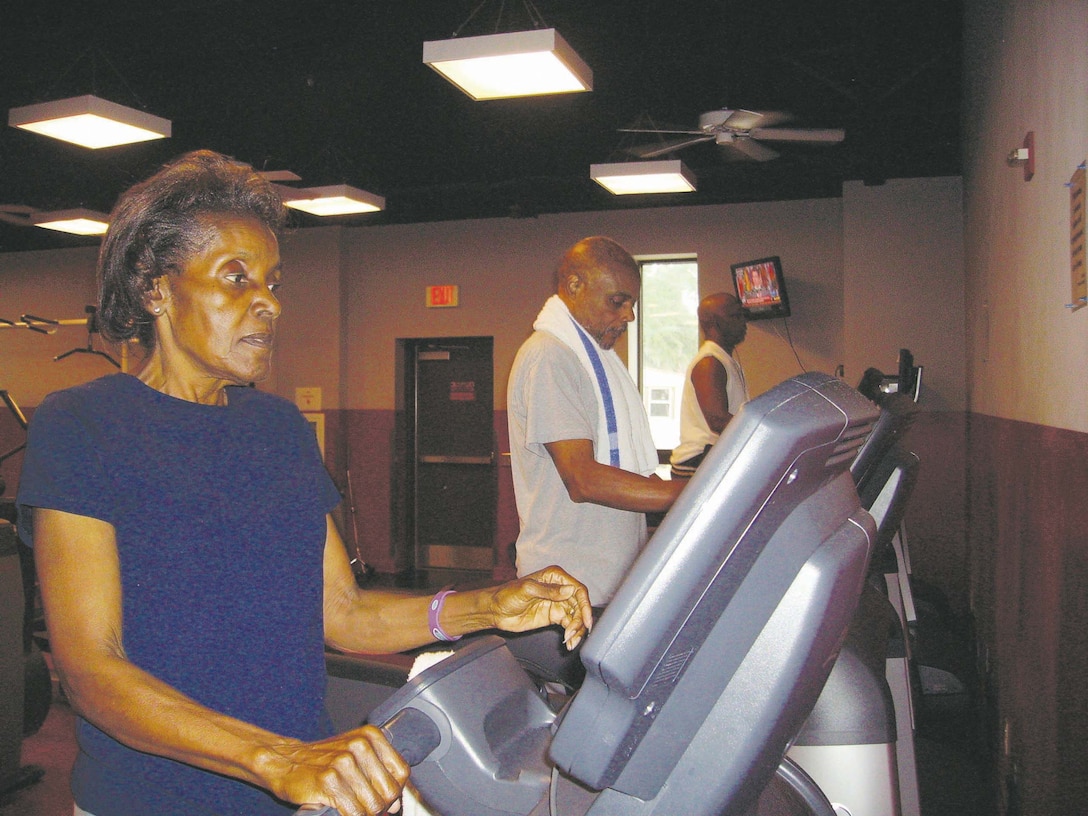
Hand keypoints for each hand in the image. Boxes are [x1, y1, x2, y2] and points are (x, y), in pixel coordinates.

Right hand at [264, 726, 409, 815]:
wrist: (286, 762)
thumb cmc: (322, 761)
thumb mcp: (355, 755)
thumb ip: (378, 773)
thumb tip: (395, 804)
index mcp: (370, 736)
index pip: (401, 772)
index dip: (396, 792)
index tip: (386, 799)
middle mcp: (360, 746)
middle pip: (390, 791)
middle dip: (381, 807)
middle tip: (366, 807)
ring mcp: (344, 763)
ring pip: (373, 806)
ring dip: (364, 813)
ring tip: (352, 807)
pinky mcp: (329, 781)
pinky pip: (354, 812)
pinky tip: (341, 810)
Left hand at [488, 566, 593, 648]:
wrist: (496, 611)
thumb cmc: (507, 595)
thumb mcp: (527, 590)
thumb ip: (549, 591)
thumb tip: (570, 590)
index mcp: (555, 577)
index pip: (578, 590)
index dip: (585, 605)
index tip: (586, 620)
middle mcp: (559, 589)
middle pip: (580, 605)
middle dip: (581, 621)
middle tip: (574, 634)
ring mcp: (558, 603)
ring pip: (576, 616)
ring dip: (577, 630)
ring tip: (571, 641)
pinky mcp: (554, 616)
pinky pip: (569, 625)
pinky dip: (572, 634)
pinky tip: (569, 641)